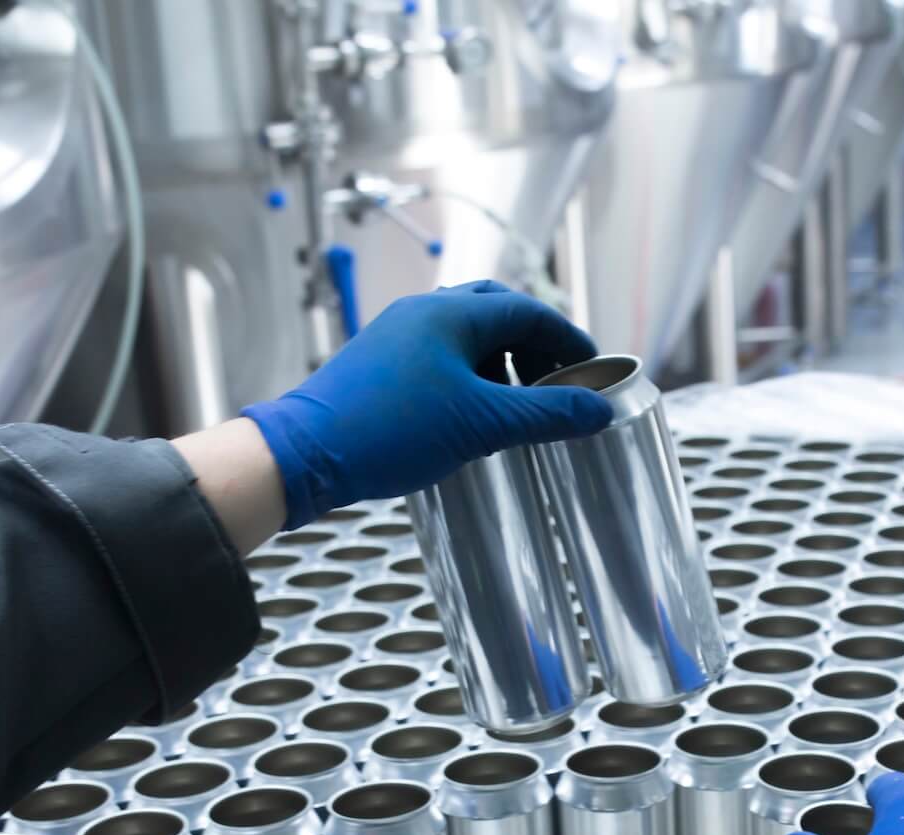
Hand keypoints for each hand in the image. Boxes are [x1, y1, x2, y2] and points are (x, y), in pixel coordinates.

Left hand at [243, 280, 611, 527]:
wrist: (306, 453)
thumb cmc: (391, 430)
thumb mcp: (483, 425)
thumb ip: (546, 415)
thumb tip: (597, 410)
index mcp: (453, 313)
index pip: (530, 312)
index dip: (569, 340)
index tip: (593, 370)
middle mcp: (424, 312)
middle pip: (499, 314)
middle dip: (536, 346)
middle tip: (560, 382)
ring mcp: (398, 335)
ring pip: (467, 335)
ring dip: (503, 362)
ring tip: (520, 403)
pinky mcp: (380, 363)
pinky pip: (440, 356)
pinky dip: (471, 376)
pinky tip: (475, 415)